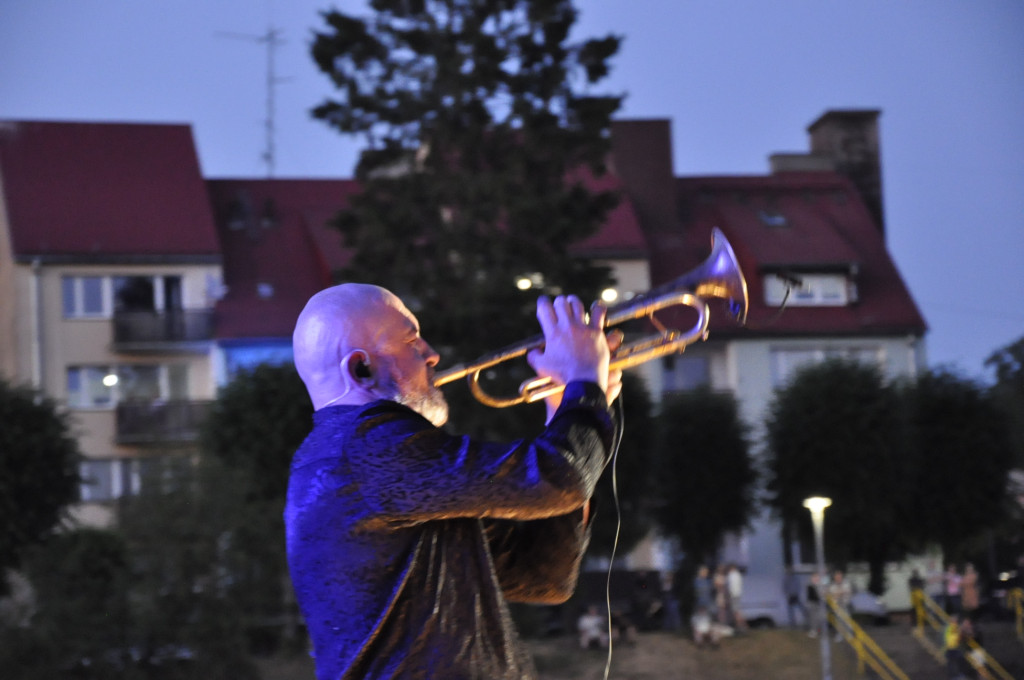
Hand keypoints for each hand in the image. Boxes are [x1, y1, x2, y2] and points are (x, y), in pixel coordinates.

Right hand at [527, 295, 612, 417]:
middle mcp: (567, 326)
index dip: (542, 303)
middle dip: (558, 302)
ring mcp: (582, 328)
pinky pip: (599, 313)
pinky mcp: (596, 332)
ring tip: (573, 304)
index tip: (543, 304)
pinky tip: (597, 308)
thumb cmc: (562, 375)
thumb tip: (532, 352)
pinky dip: (598, 308)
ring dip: (573, 302)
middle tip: (559, 307)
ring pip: (577, 304)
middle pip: (561, 302)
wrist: (583, 381)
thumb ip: (534, 356)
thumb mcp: (542, 367)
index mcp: (552, 333)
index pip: (544, 308)